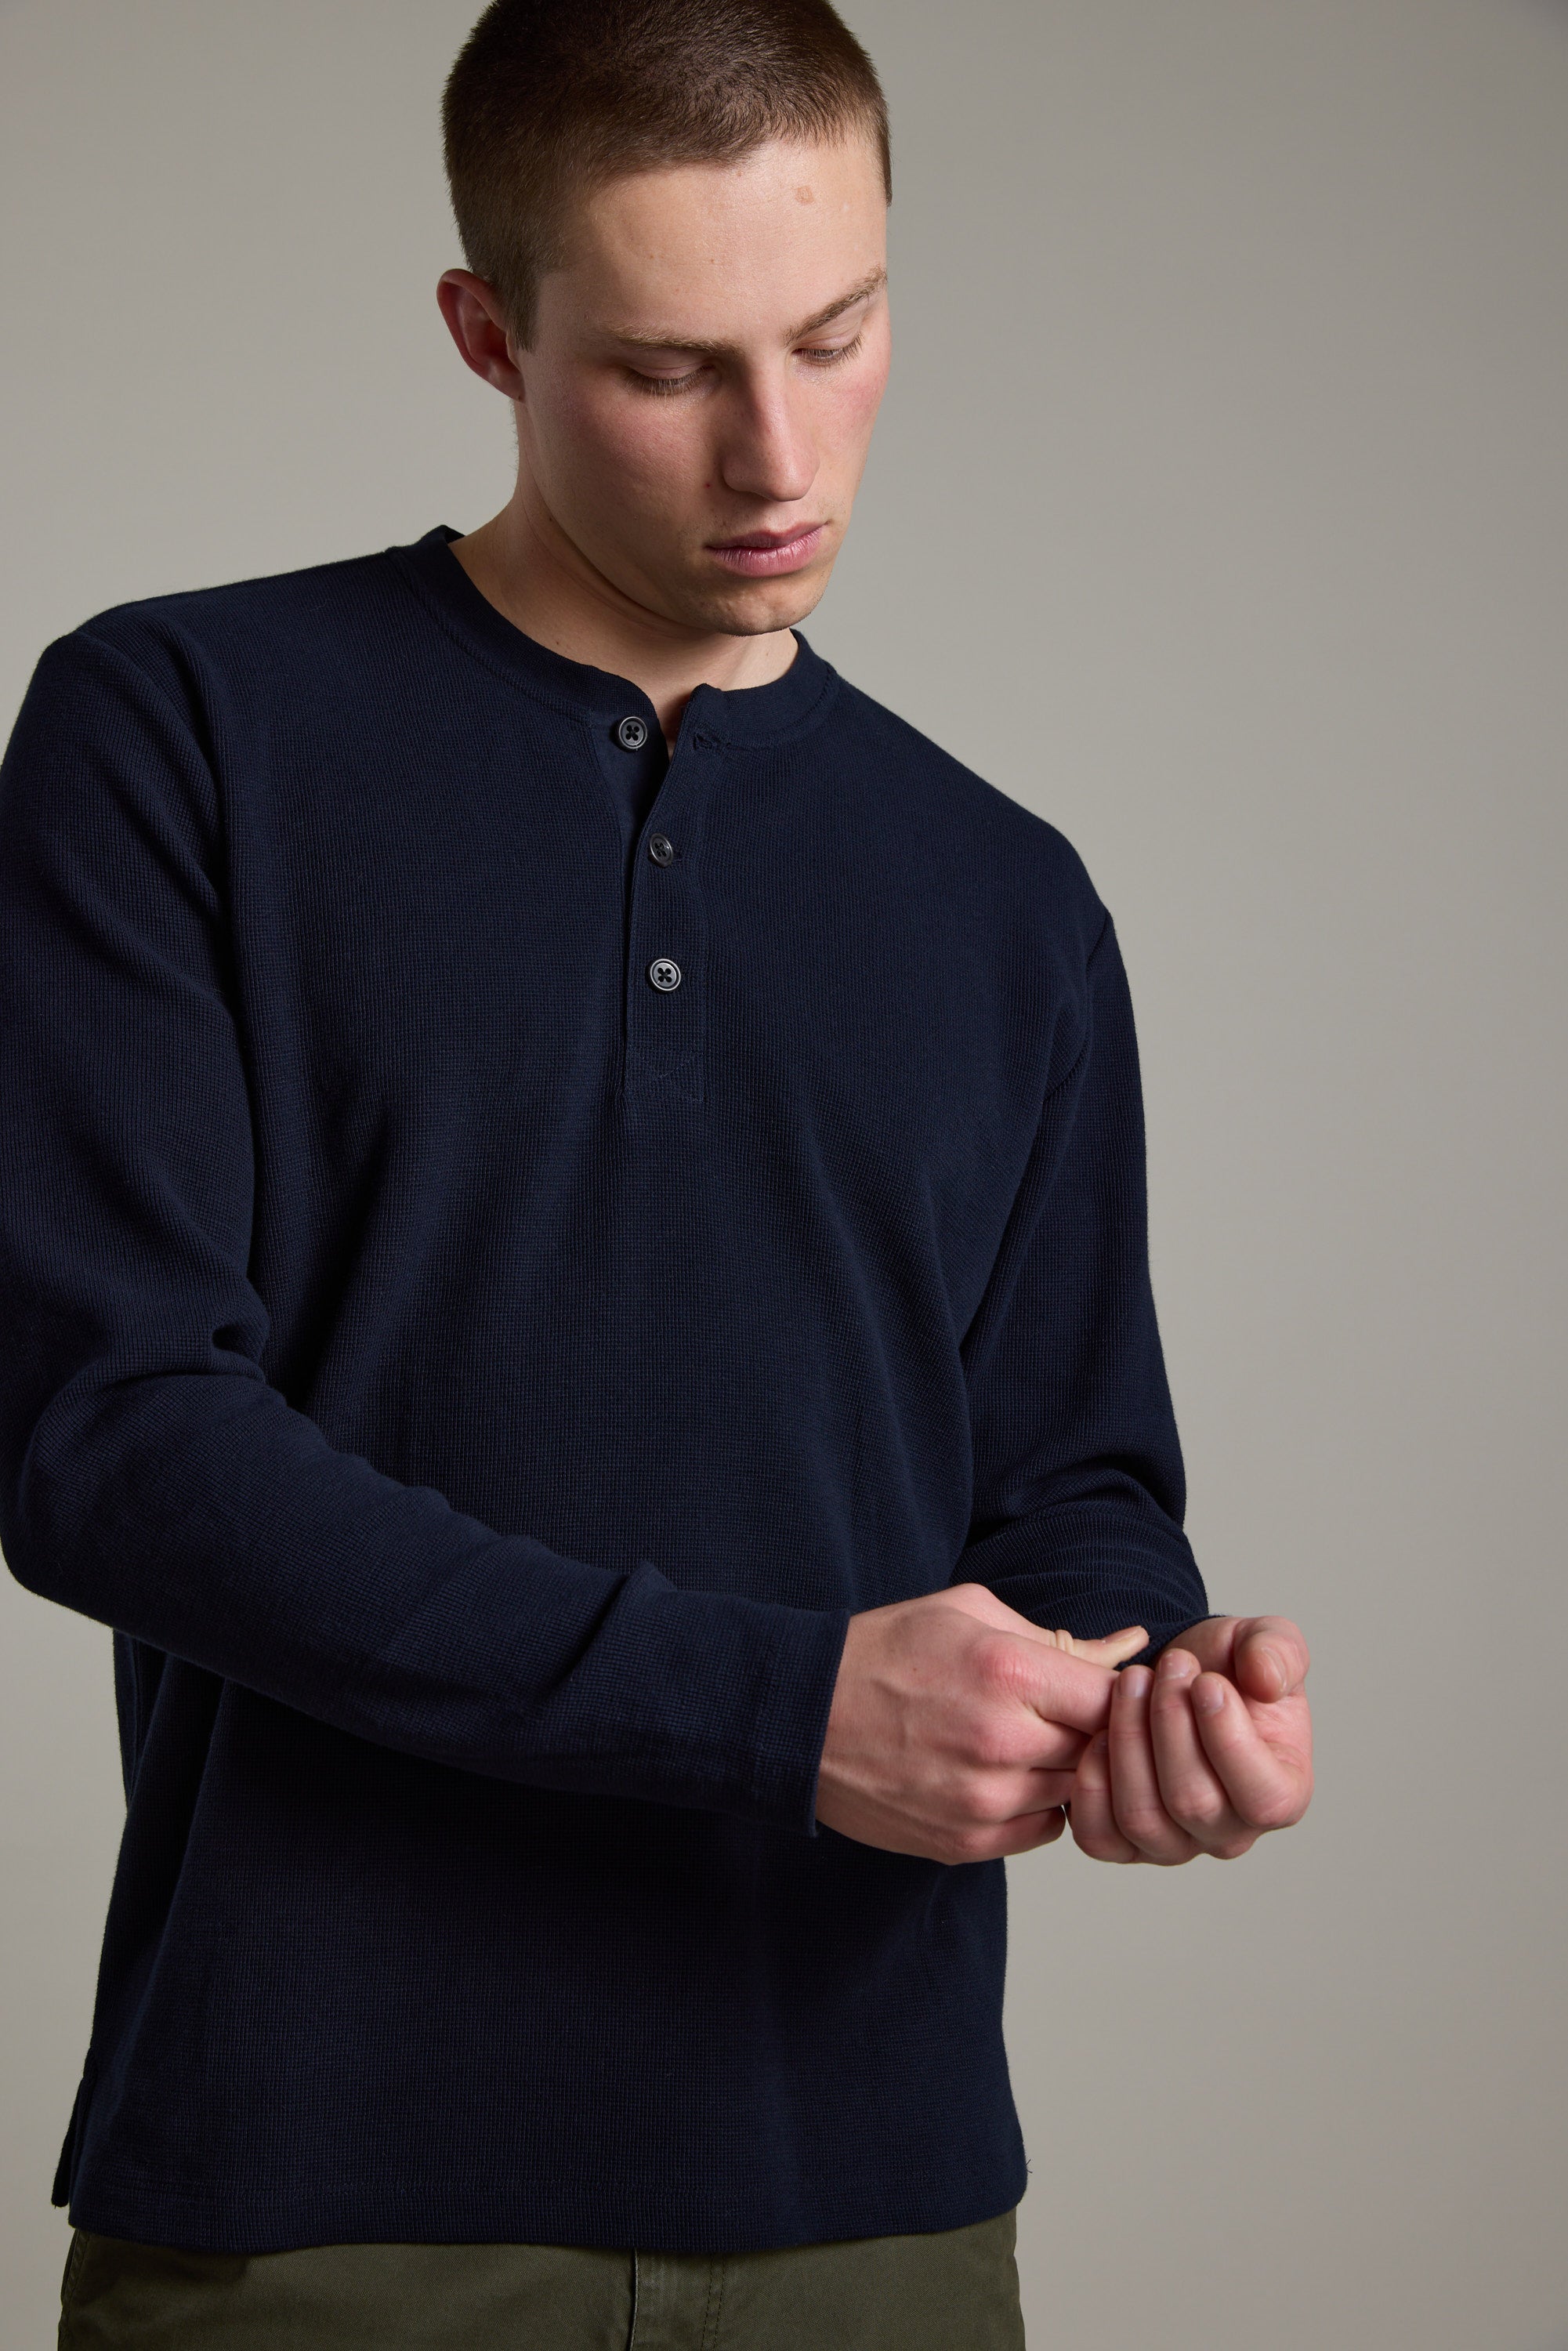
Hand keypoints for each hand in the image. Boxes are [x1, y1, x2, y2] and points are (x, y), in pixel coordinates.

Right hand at [815, 1583, 1127, 1864]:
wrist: (802, 1717)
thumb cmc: (884, 1652)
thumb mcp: (967, 1612)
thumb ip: (1055, 1638)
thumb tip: (1129, 1648)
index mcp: (1007, 1673)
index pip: (1112, 1696)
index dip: (1116, 1690)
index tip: (1100, 1686)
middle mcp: (1002, 1743)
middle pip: (1100, 1748)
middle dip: (1090, 1728)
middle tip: (1062, 1710)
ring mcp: (983, 1802)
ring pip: (1075, 1793)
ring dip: (1064, 1768)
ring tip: (1026, 1739)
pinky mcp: (964, 1844)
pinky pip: (1043, 1830)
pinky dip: (1036, 1804)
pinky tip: (1005, 1773)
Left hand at [1068, 1615, 1312, 1863]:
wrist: (1179, 1678)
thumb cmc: (1229, 1668)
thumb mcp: (1268, 1641)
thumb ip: (1278, 1653)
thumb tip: (1266, 1680)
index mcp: (1283, 1795)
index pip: (1262, 1798)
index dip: (1228, 1739)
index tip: (1206, 1682)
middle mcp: (1231, 1833)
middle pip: (1192, 1803)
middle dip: (1170, 1723)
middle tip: (1167, 1665)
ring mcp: (1176, 1844)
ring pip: (1142, 1817)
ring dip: (1128, 1740)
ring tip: (1131, 1682)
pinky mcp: (1125, 1841)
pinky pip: (1099, 1836)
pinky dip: (1091, 1784)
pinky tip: (1098, 1731)